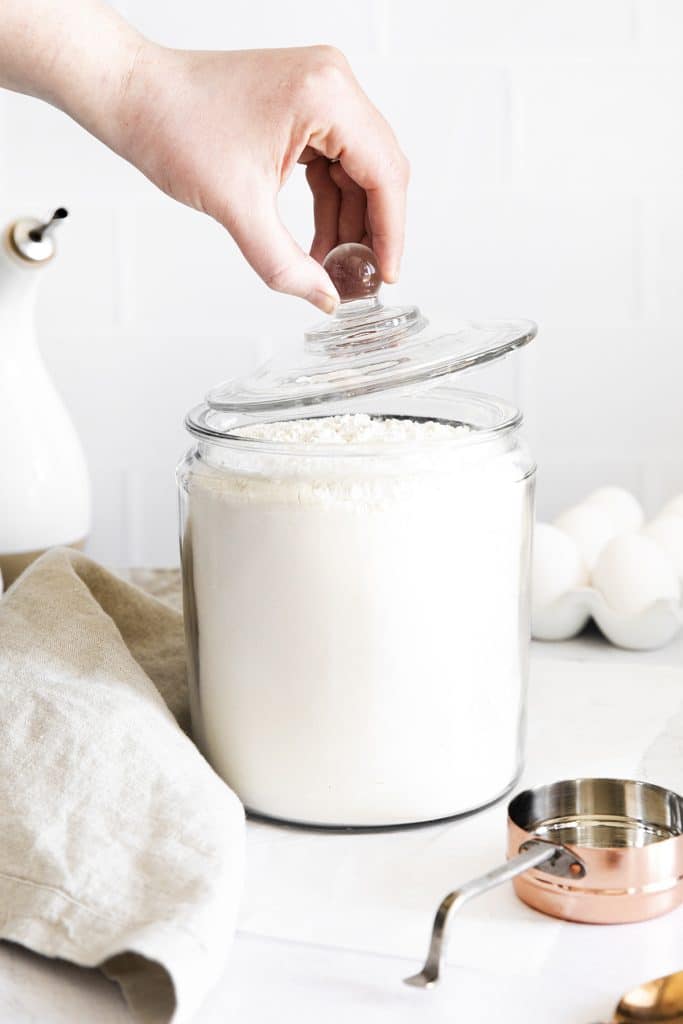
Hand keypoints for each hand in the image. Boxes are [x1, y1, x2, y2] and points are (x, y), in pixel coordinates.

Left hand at [115, 44, 408, 310]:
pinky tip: (319, 241)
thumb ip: (286, 264)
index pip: (384, 173)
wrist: (134, 97)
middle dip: (371, 229)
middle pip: (378, 170)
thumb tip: (324, 298)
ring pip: (357, 170)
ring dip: (348, 220)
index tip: (384, 274)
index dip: (390, 232)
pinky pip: (333, 163)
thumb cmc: (173, 126)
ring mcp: (319, 92)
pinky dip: (329, 203)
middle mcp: (331, 83)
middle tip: (362, 276)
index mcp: (326, 95)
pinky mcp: (303, 106)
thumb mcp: (238, 209)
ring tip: (333, 266)